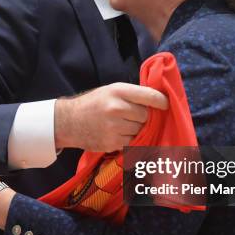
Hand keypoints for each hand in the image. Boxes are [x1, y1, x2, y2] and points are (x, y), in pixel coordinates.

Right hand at [54, 82, 168, 151]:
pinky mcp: (112, 143)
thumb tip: (158, 101)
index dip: (161, 102)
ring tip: (123, 125)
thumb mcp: (111, 91)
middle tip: (134, 116)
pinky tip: (118, 134)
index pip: (150, 96)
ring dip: (136, 130)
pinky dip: (129, 140)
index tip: (165, 105)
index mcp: (118, 91)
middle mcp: (116, 108)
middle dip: (143, 117)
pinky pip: (131, 142)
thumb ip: (132, 95)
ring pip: (140, 131)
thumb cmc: (93, 103)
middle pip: (146, 116)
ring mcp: (114, 127)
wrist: (68, 121)